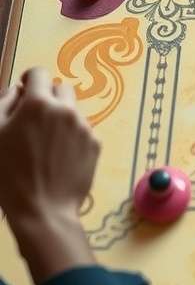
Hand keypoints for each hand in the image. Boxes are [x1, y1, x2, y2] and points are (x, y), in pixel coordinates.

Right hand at [0, 67, 98, 284]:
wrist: (42, 210)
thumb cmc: (8, 175)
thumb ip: (3, 104)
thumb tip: (18, 89)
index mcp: (39, 104)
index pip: (40, 73)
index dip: (30, 82)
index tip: (25, 95)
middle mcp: (66, 109)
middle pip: (61, 89)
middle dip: (49, 99)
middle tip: (35, 123)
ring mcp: (84, 126)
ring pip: (73, 111)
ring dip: (61, 119)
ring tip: (46, 146)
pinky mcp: (96, 143)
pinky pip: (83, 131)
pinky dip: (73, 138)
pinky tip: (59, 158)